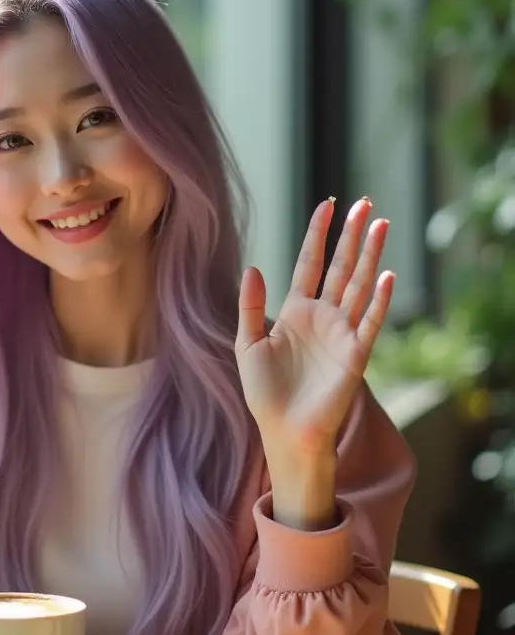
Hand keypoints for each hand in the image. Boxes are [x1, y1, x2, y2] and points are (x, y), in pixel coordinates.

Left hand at [235, 197, 392, 527]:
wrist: (283, 431)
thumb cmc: (265, 393)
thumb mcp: (248, 344)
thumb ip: (250, 306)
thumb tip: (253, 267)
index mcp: (297, 311)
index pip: (311, 263)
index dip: (318, 234)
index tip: (327, 205)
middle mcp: (323, 317)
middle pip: (341, 266)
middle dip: (353, 235)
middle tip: (367, 203)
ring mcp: (342, 333)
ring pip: (359, 285)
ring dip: (371, 256)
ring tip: (381, 224)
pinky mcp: (355, 355)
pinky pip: (369, 322)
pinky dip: (378, 300)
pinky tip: (386, 276)